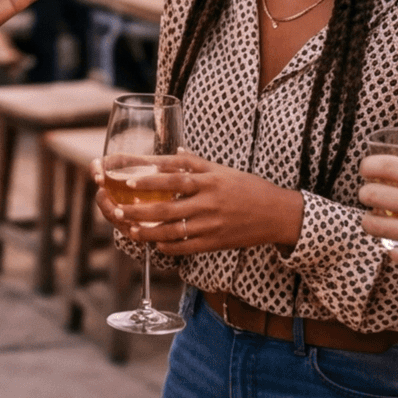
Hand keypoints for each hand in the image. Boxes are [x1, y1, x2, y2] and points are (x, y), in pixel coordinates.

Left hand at [96, 155, 302, 253]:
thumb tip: (174, 150)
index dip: (149, 180)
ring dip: (149, 232)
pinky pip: (187, 247)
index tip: (128, 182)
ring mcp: (212, 223)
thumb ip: (196, 162)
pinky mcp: (216, 242)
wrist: (278, 213)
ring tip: (131, 231)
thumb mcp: (223, 170)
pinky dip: (168, 247)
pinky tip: (156, 244)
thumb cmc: (249, 188)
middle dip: (140, 211)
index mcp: (209, 179)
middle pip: (168, 207)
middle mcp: (209, 201)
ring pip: (173, 230)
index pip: (174, 176)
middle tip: (119, 211)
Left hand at [356, 154, 397, 282]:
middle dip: (365, 194)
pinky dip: (393, 251)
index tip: (366, 169)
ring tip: (374, 221)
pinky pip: (395, 255)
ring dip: (370, 222)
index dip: (368, 166)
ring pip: (376, 227)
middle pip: (373, 196)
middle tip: (368, 196)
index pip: (386, 166)